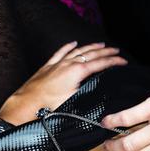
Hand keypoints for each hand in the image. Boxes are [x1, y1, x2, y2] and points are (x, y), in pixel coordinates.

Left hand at [0, 40, 126, 124]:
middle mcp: (68, 64)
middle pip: (91, 54)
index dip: (114, 62)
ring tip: (101, 44)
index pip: (100, 63)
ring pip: (78, 51)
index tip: (123, 61)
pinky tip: (73, 43)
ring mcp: (57, 64)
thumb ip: (88, 92)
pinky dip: (69, 46)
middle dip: (106, 52)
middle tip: (117, 51)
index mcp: (77, 71)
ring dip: (91, 47)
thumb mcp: (74, 101)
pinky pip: (61, 52)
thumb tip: (100, 91)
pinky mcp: (48, 67)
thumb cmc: (48, 107)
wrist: (26, 106)